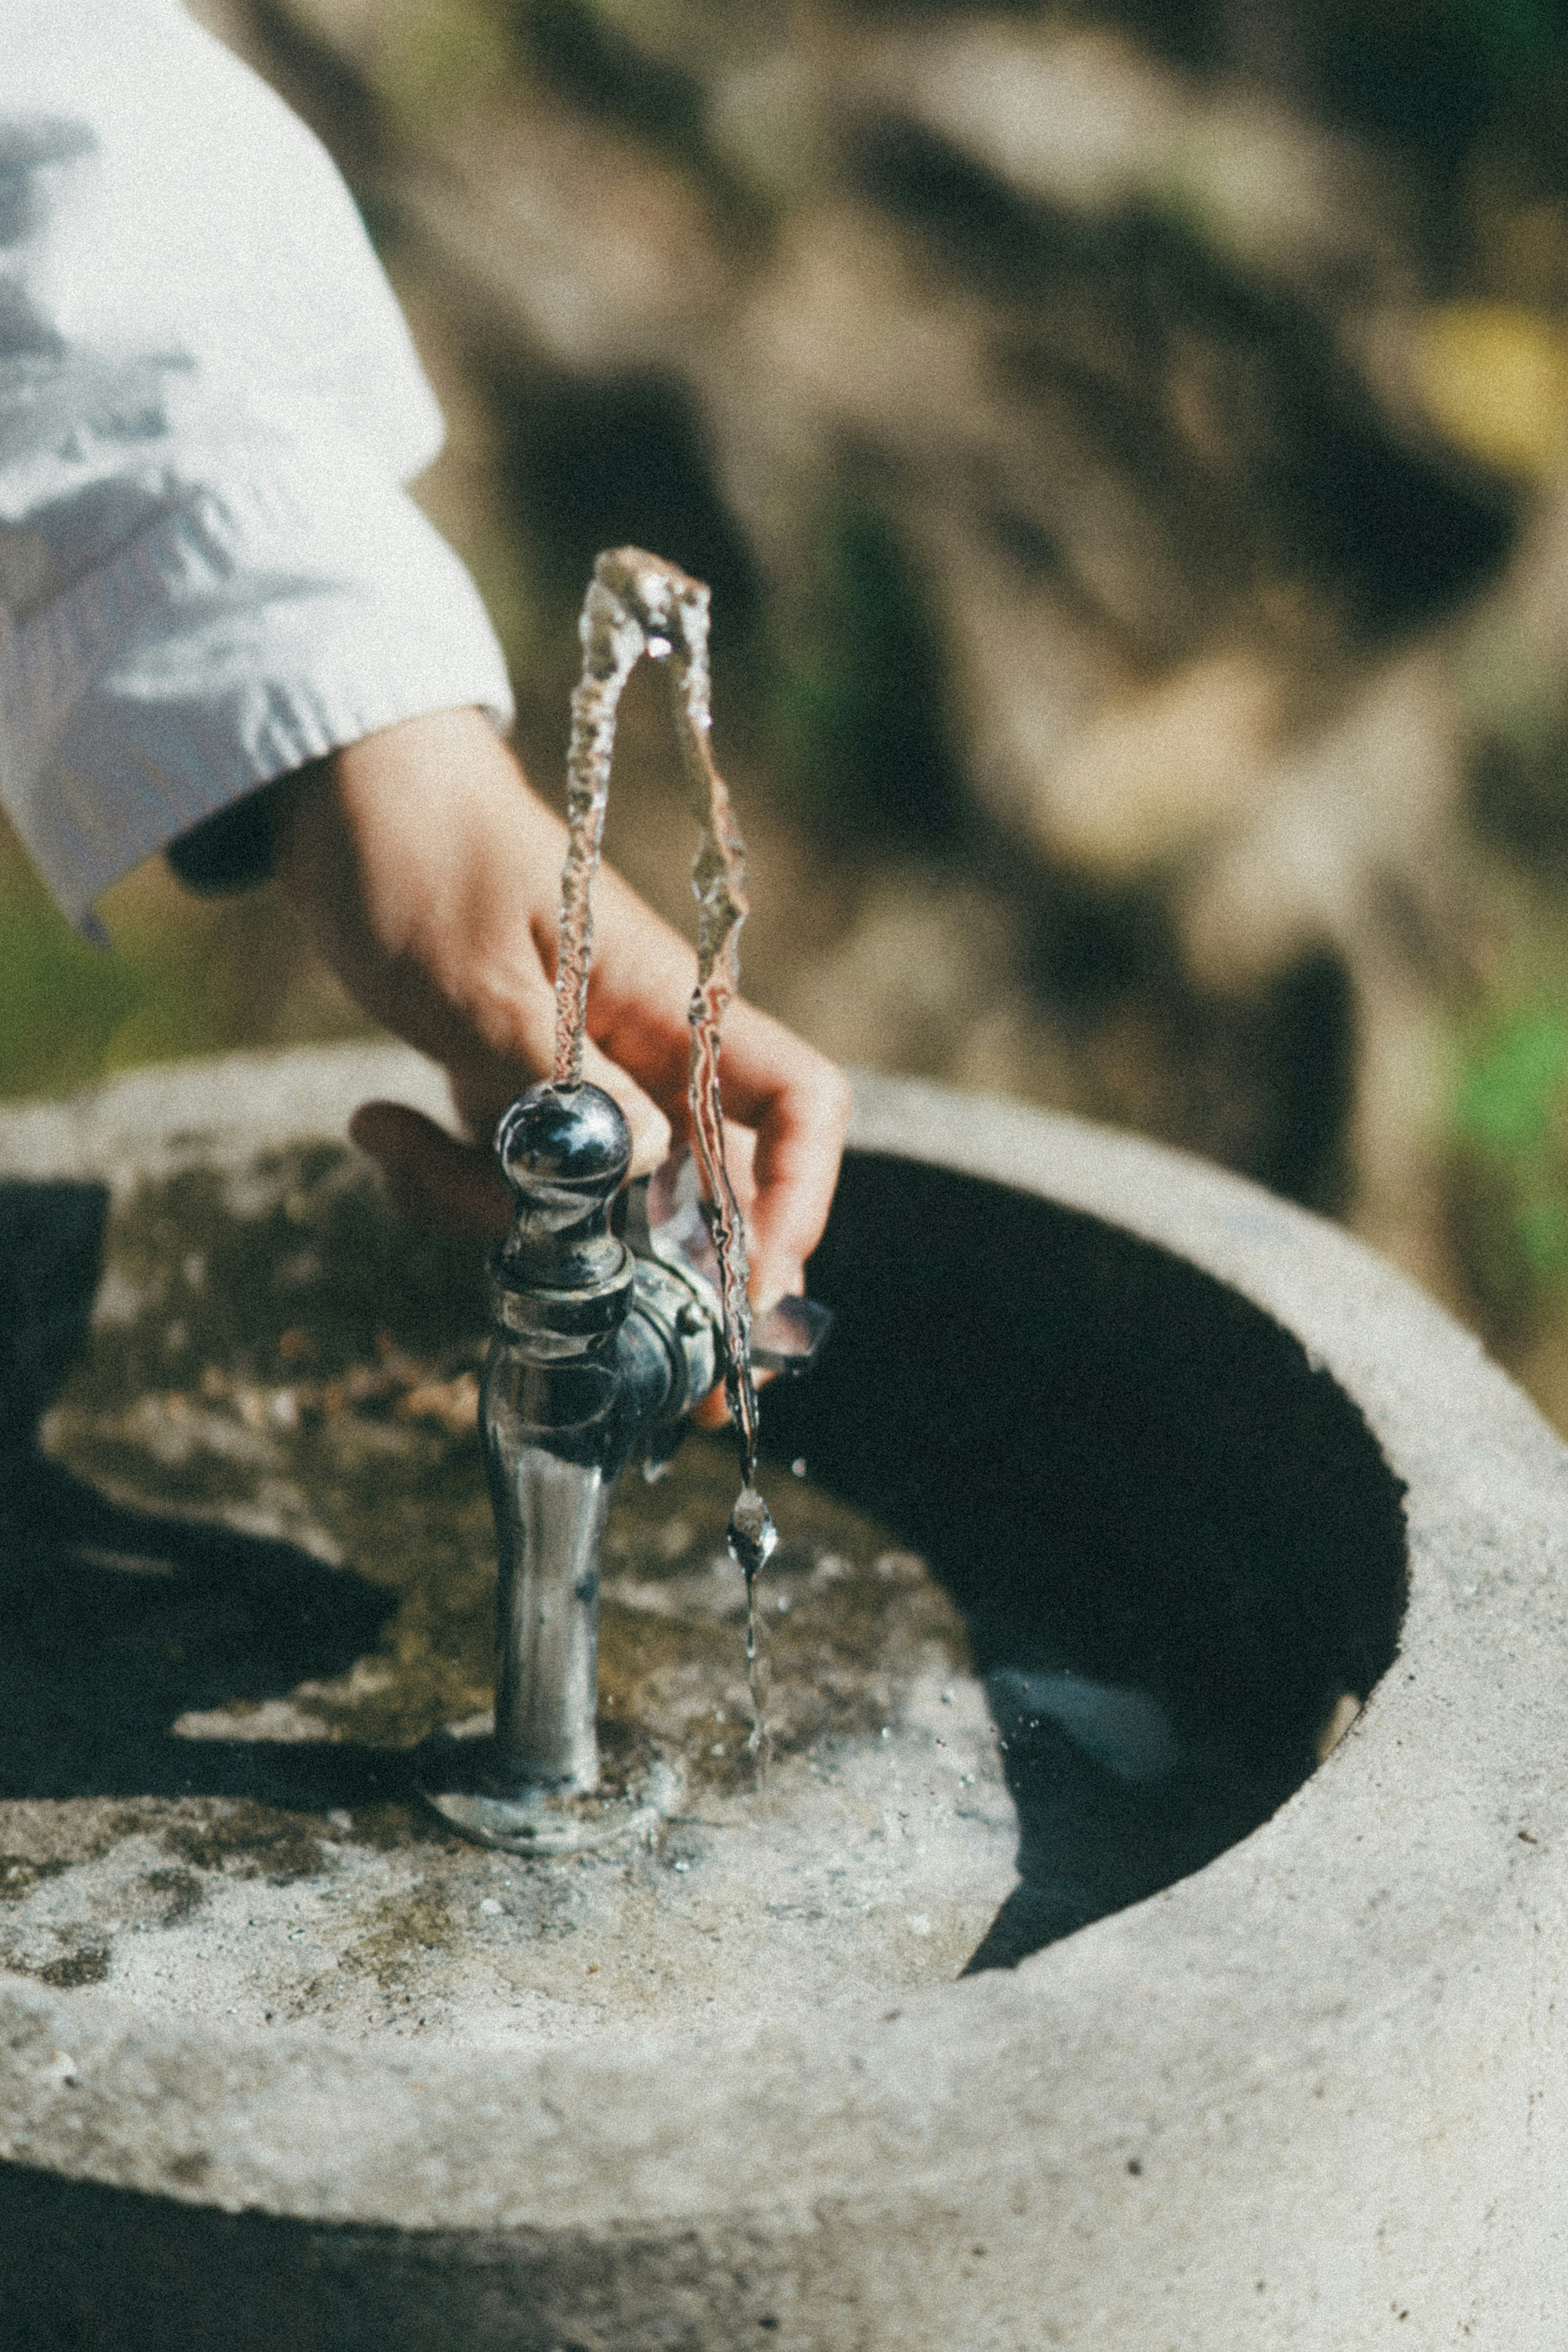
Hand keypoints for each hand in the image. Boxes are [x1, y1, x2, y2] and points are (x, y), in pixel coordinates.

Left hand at [271, 706, 850, 1310]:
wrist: (342, 790)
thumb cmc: (419, 852)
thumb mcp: (473, 973)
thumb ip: (557, 1076)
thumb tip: (637, 1168)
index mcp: (672, 1006)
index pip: (800, 1104)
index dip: (798, 1198)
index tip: (746, 1284)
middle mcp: (646, 1052)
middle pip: (697, 1192)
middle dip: (634, 1265)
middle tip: (572, 1315)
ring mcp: (583, 1080)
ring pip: (586, 1206)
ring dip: (486, 1210)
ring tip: (389, 1136)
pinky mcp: (518, 1095)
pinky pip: (510, 1184)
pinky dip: (442, 1183)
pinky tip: (380, 1121)